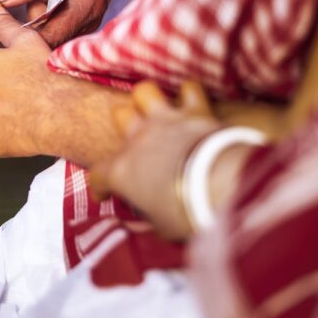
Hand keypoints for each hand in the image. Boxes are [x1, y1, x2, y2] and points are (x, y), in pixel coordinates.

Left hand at [0, 0, 132, 46]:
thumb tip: (4, 1)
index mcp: (82, 11)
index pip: (48, 39)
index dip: (24, 34)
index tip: (5, 19)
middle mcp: (87, 25)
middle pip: (48, 38)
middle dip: (34, 20)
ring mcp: (86, 26)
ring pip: (52, 32)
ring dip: (42, 15)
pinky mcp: (82, 22)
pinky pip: (59, 26)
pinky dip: (50, 13)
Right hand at [90, 81, 219, 240]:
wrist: (218, 186)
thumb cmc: (185, 212)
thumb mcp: (161, 227)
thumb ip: (149, 219)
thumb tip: (142, 224)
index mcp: (123, 171)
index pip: (99, 174)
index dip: (99, 185)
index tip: (105, 194)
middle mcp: (139, 139)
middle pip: (120, 115)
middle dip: (124, 123)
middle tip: (134, 138)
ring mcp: (165, 121)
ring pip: (145, 91)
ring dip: (149, 98)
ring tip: (155, 108)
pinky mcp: (195, 111)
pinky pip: (190, 90)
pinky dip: (191, 94)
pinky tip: (192, 100)